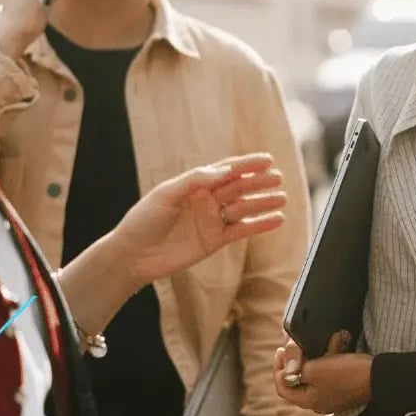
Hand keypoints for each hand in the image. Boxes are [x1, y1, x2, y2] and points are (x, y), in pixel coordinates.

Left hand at [112, 153, 287, 286]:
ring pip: (243, 208)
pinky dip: (259, 225)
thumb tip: (225, 171)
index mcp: (194, 184)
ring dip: (263, 203)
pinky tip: (276, 220)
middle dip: (259, 182)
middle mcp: (206, 199)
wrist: (133, 256)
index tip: (267, 160)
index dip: (247, 164)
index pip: (226, 170)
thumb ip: (196, 180)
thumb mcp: (166, 194)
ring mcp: (212, 220)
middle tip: (278, 178)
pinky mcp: (215, 240)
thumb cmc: (144, 220)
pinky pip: (241, 230)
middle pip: (238, 187)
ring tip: (282, 198)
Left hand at [273, 332, 371, 414]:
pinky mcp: (343, 387)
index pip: (283, 387)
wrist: (379, 376)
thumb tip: (288, 370)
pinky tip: (334, 346)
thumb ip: (297, 370)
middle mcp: (318, 401)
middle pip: (298, 380)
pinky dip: (328, 359)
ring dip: (315, 357)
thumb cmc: (346, 374)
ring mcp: (332, 395)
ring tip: (321, 343)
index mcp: (309, 400)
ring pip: (314, 374)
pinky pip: (328, 372)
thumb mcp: (316, 369)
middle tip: (297, 346)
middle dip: (298, 361)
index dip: (278, 368)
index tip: (282, 351)